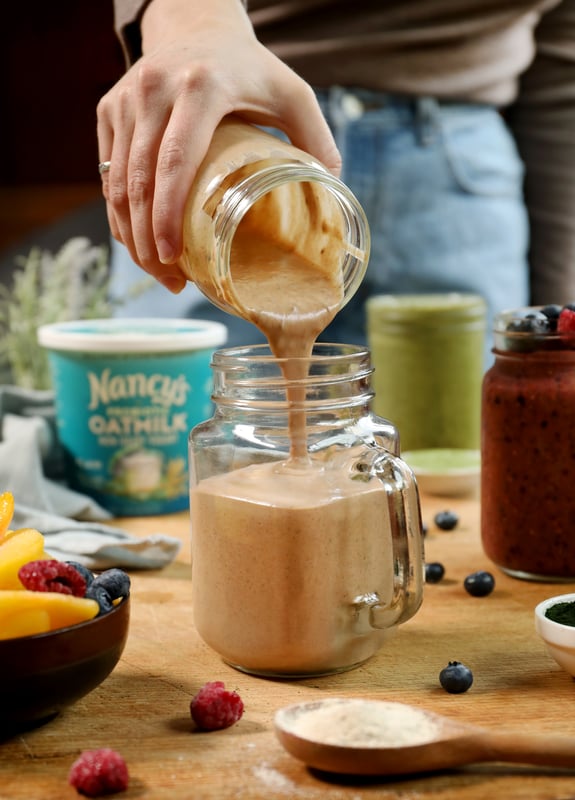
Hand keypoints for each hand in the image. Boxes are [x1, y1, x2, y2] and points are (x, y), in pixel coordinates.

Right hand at [97, 0, 340, 291]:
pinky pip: (108, 173)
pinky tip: (140, 243)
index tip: (172, 256)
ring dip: (131, 236)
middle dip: (147, 241)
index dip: (168, 214)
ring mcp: (126, 100)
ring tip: (158, 271)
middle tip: (170, 280)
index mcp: (201, 87)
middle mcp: (154, 90)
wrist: (197, 25)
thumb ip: (316, 140)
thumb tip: (333, 195)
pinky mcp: (110, 110)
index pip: (175, 160)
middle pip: (139, 181)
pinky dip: (120, 214)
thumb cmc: (251, 68)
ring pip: (117, 182)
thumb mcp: (293, 93)